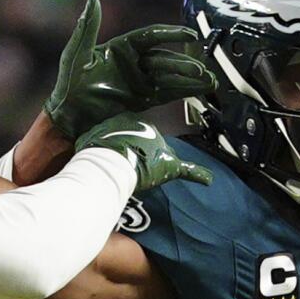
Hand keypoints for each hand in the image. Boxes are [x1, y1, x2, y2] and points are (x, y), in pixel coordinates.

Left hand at [44, 0, 215, 139]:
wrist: (68, 116)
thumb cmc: (69, 83)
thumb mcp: (76, 53)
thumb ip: (88, 28)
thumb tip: (94, 0)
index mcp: (121, 47)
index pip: (151, 37)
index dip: (171, 35)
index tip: (190, 35)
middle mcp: (134, 62)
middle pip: (164, 59)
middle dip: (184, 65)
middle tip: (201, 69)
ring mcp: (139, 81)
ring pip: (169, 77)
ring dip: (189, 79)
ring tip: (209, 81)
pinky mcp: (142, 99)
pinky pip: (166, 93)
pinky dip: (183, 92)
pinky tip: (200, 91)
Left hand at [75, 113, 212, 191]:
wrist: (115, 166)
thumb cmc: (145, 165)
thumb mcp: (171, 167)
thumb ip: (191, 171)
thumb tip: (210, 179)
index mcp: (147, 124)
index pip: (149, 133)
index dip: (147, 148)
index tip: (145, 162)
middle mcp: (125, 119)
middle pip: (129, 133)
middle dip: (129, 145)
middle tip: (129, 164)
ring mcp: (105, 126)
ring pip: (111, 136)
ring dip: (112, 147)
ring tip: (112, 165)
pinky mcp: (89, 135)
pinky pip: (93, 142)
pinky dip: (95, 151)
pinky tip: (98, 163)